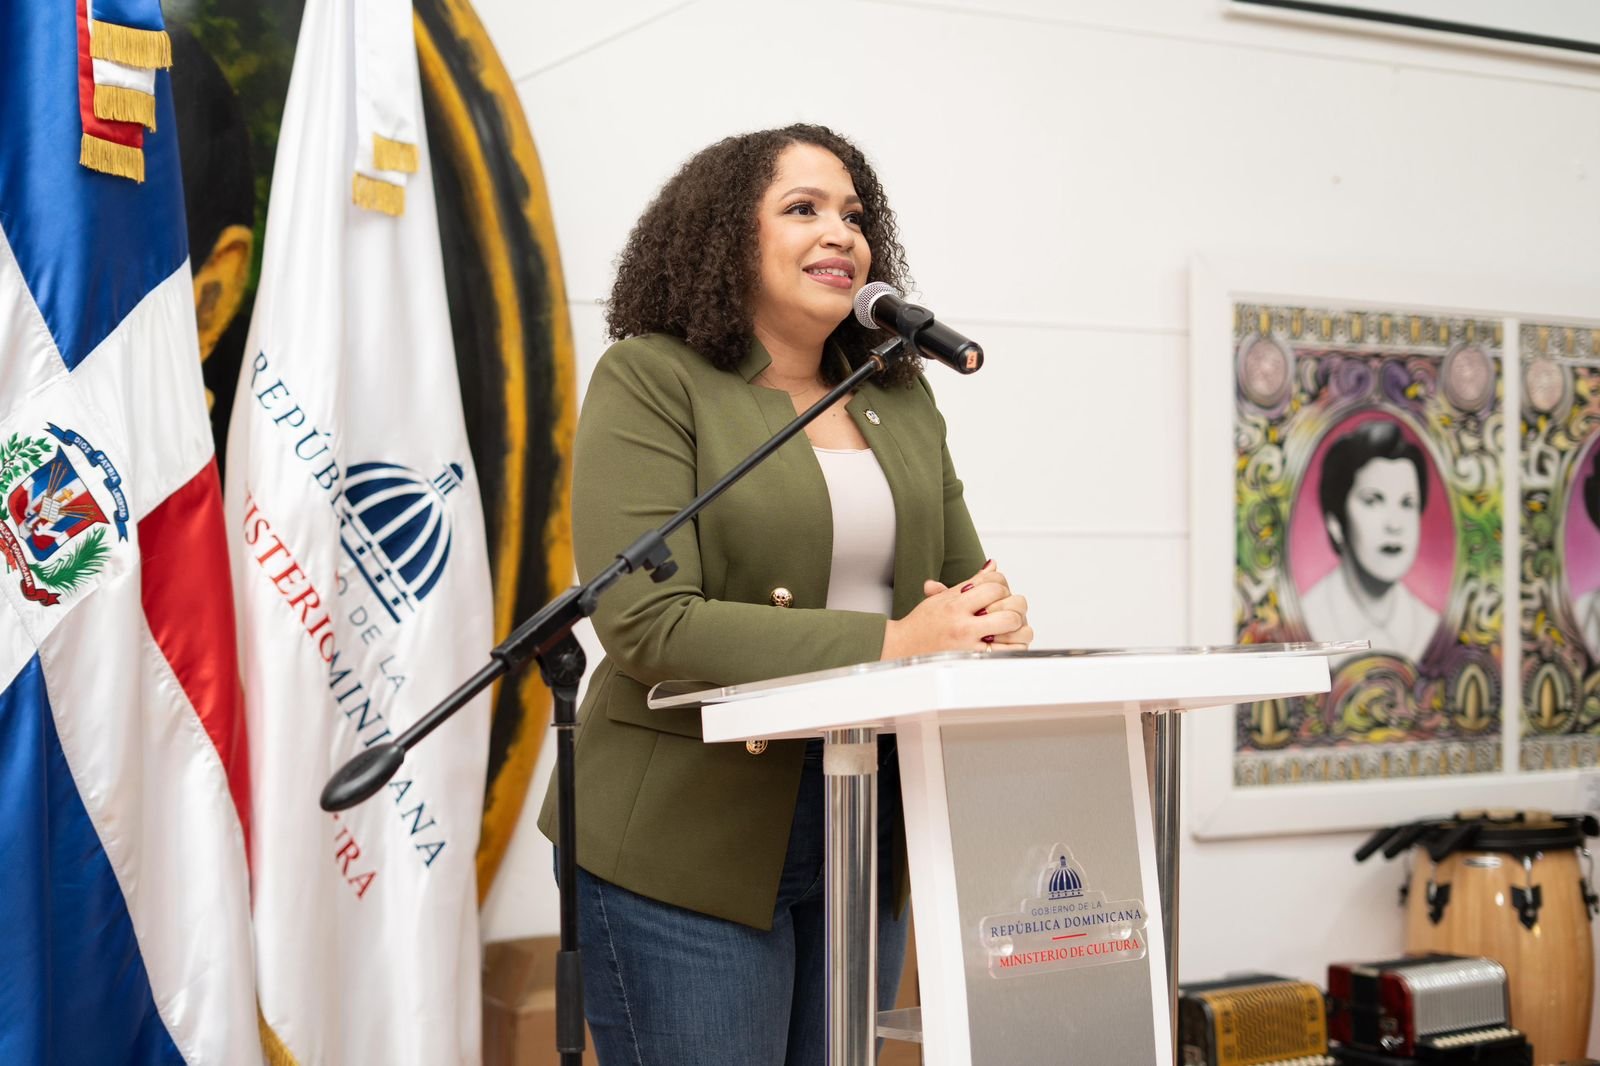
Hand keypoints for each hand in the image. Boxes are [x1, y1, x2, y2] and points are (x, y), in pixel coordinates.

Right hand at [881, 561, 1032, 658]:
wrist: (905, 647)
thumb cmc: (924, 623)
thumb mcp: (944, 597)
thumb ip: (972, 582)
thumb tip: (993, 565)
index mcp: (955, 605)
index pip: (994, 585)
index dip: (1002, 584)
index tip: (998, 591)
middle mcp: (964, 626)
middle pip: (1010, 608)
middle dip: (1015, 604)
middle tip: (1009, 607)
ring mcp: (971, 646)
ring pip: (1015, 629)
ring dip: (1019, 625)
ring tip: (1010, 624)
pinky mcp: (977, 662)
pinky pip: (1012, 652)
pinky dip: (1016, 645)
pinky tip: (1007, 640)